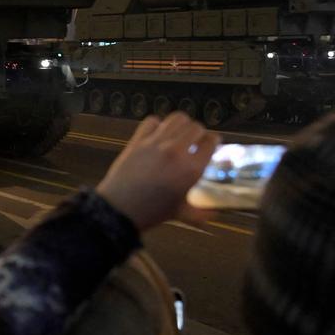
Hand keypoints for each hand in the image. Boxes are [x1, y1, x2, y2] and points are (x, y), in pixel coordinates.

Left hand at [95, 113, 216, 231]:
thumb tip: (214, 215)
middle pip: (196, 127)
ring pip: (177, 119)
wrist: (119, 209)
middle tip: (196, 140)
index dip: (214, 141)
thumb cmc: (152, 212)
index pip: (210, 142)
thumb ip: (200, 214)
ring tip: (180, 133)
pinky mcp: (138, 139)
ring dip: (182, 124)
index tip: (212, 143)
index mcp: (191, 169)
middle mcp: (176, 150)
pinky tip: (158, 134)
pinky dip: (158, 124)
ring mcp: (156, 142)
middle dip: (199, 133)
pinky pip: (152, 121)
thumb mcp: (180, 213)